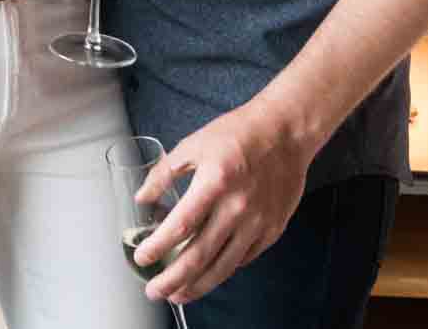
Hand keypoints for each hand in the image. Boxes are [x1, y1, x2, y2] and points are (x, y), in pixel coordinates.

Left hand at [132, 102, 317, 304]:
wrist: (285, 132)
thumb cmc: (238, 134)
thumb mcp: (193, 144)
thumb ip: (164, 173)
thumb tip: (143, 197)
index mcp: (215, 182)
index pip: (180, 225)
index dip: (158, 246)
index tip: (142, 257)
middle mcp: (237, 207)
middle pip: (200, 254)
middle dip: (173, 278)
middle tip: (155, 290)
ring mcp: (258, 222)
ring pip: (223, 265)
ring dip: (197, 285)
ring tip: (178, 294)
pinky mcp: (272, 230)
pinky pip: (243, 259)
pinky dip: (223, 270)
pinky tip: (208, 275)